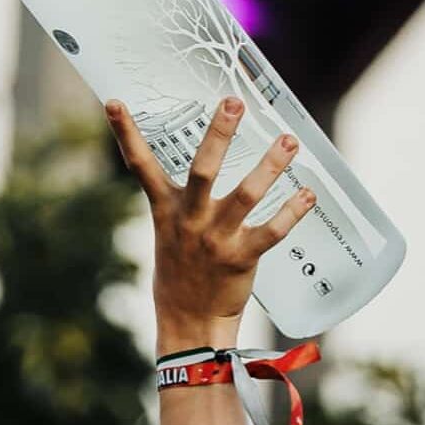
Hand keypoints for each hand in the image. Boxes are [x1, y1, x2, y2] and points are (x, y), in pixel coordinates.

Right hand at [105, 96, 316, 355]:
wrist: (188, 322)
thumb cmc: (181, 270)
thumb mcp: (169, 229)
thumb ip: (183, 197)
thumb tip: (205, 156)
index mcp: (166, 209)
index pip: (140, 166)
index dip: (126, 134)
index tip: (116, 103)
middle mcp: (189, 219)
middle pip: (202, 170)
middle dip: (218, 134)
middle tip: (233, 102)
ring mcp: (215, 239)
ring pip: (245, 195)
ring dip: (270, 166)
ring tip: (289, 141)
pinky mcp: (241, 258)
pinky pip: (271, 231)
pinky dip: (292, 212)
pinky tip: (308, 194)